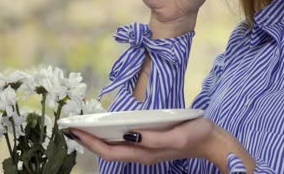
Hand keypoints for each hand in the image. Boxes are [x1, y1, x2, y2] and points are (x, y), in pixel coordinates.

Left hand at [66, 117, 254, 171]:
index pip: (111, 150)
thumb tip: (128, 135)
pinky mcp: (151, 144)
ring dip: (98, 139)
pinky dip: (111, 136)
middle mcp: (142, 154)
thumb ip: (152, 139)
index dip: (91, 142)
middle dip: (88, 141)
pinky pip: (125, 143)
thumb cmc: (196, 134)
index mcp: (146, 153)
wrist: (212, 140)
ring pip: (115, 148)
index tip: (75, 131)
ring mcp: (146, 150)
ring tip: (83, 128)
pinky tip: (106, 129)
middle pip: (109, 151)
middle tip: (71, 128)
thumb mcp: (176, 135)